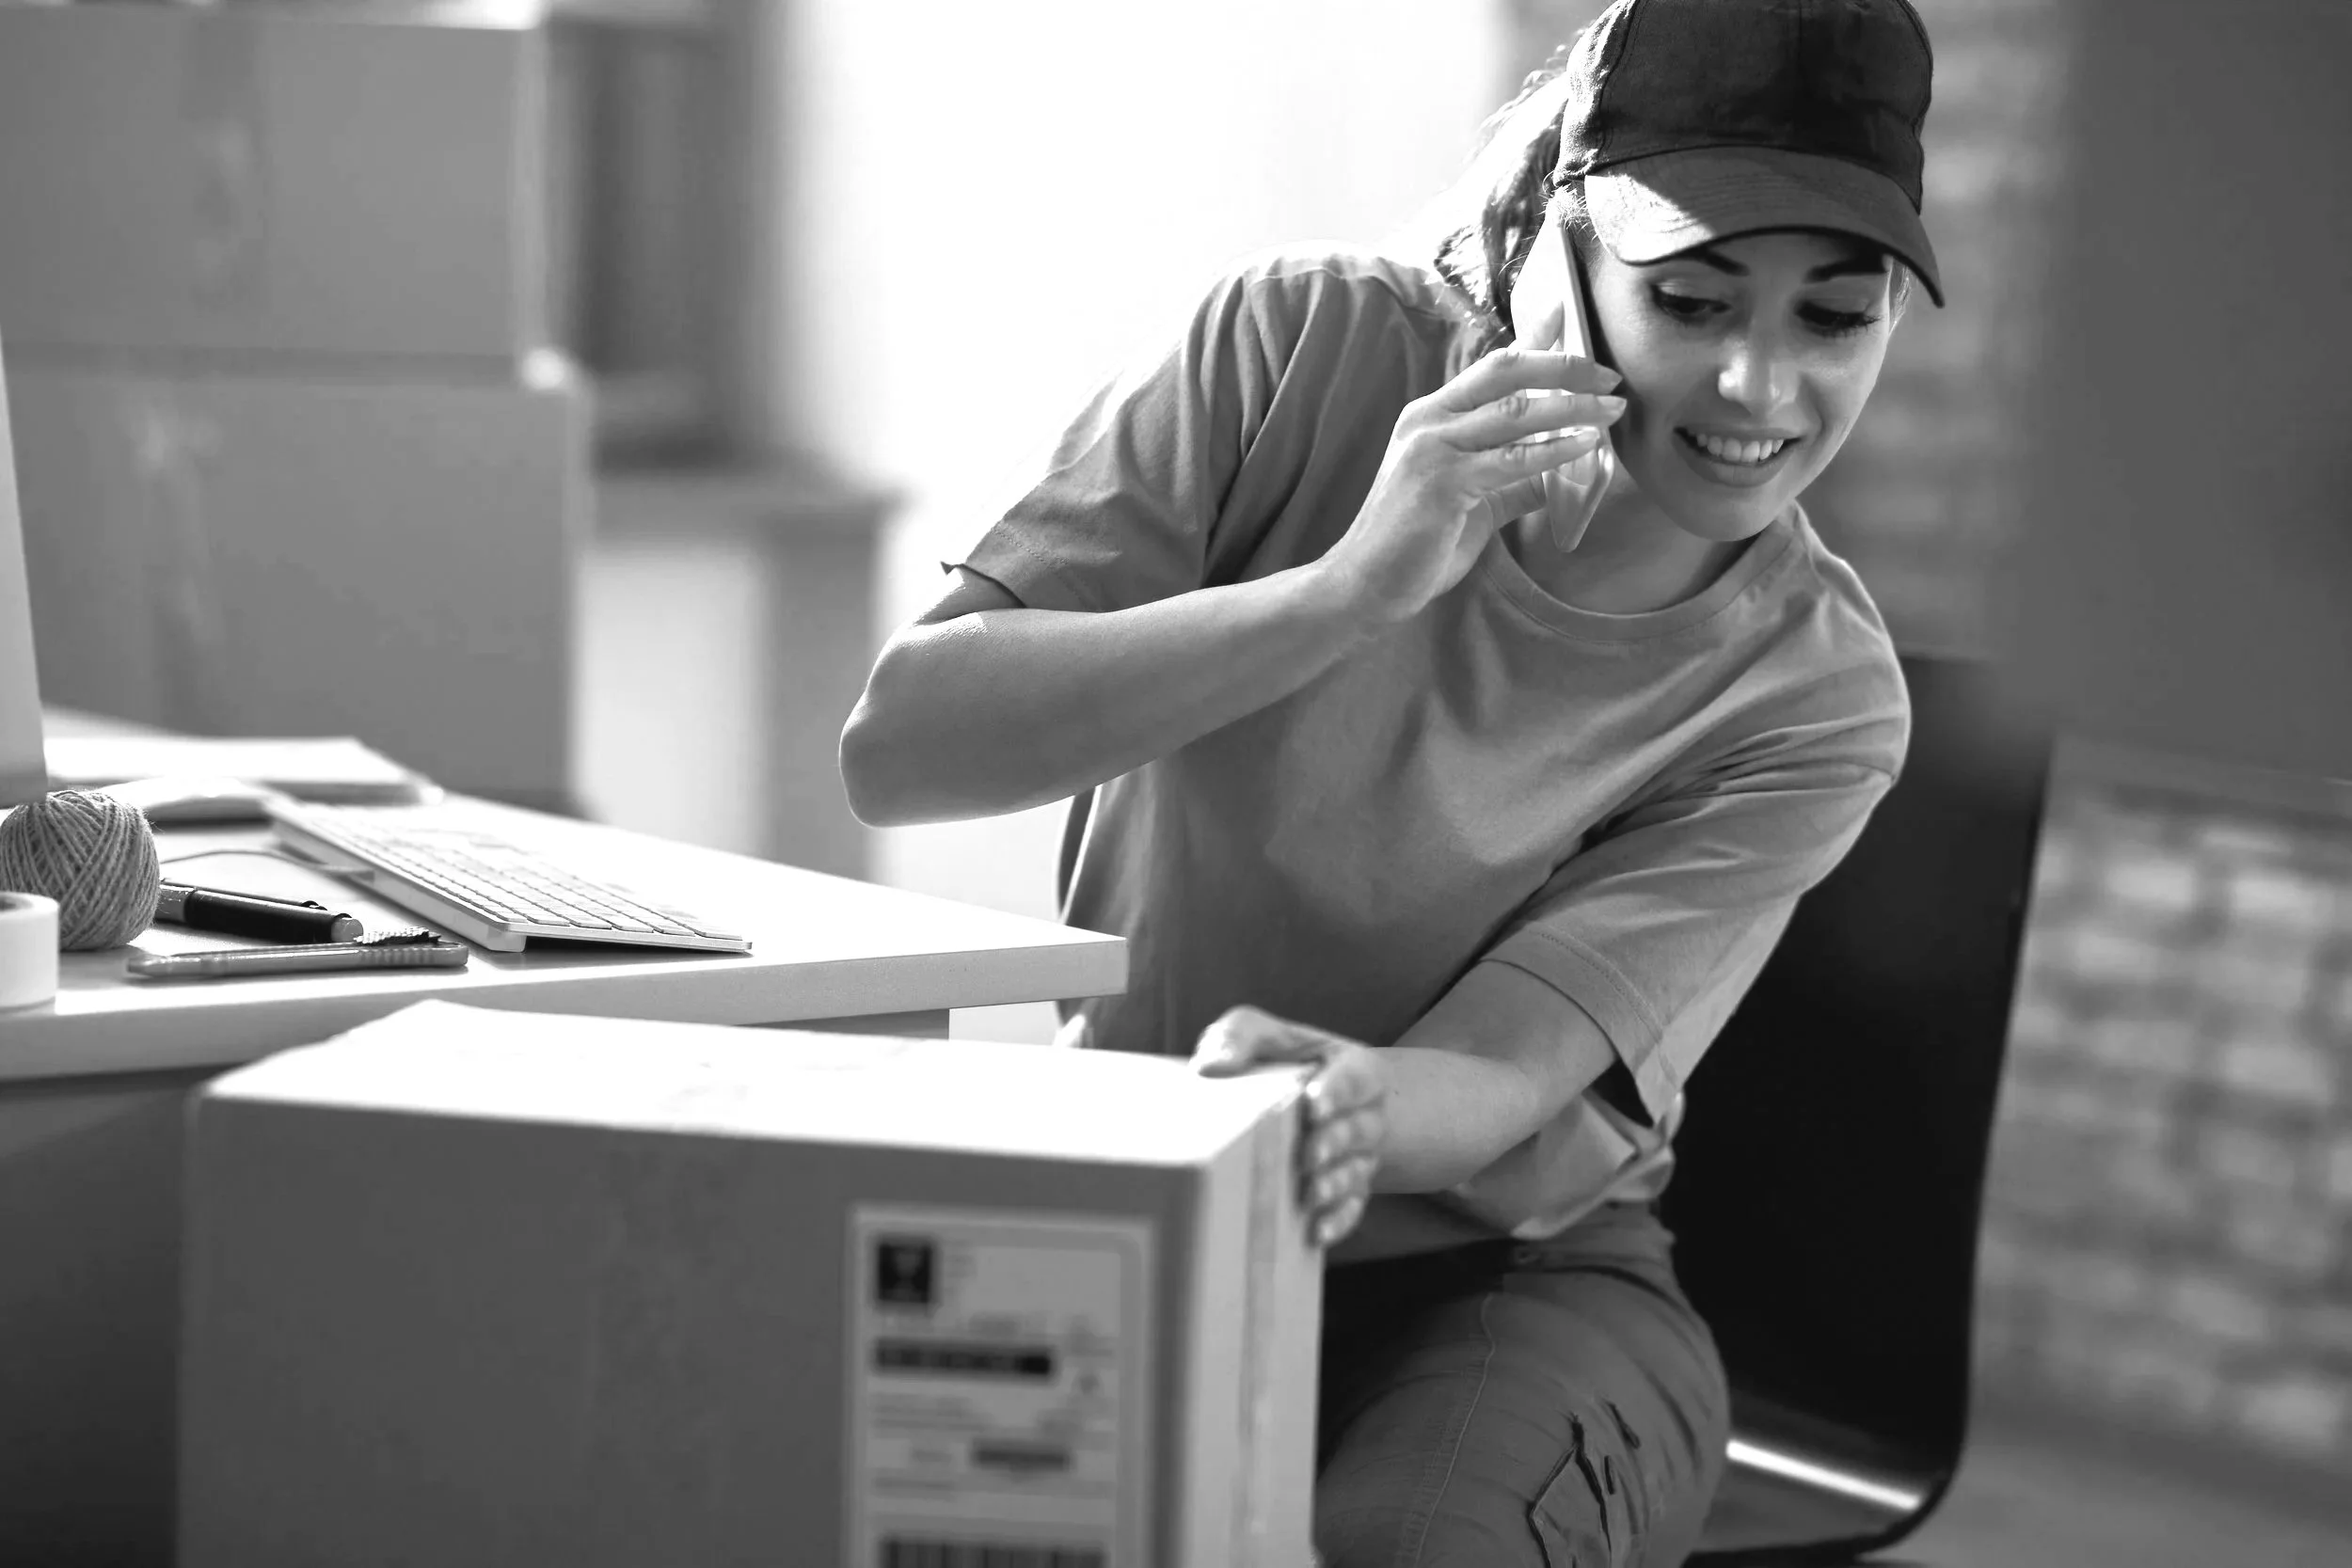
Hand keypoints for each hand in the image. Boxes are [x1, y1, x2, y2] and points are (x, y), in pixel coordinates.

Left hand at [1191, 1005, 1389, 1246]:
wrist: (1301, 1100)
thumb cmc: (1279, 1060)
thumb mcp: (1261, 1035)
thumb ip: (1239, 1037)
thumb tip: (1211, 1068)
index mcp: (1354, 1069)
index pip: (1358, 1078)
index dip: (1340, 1092)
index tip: (1315, 1105)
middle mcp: (1366, 1114)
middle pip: (1361, 1129)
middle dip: (1335, 1143)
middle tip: (1308, 1155)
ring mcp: (1360, 1156)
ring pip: (1357, 1172)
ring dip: (1334, 1184)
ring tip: (1308, 1193)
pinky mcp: (1348, 1191)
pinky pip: (1352, 1209)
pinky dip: (1336, 1221)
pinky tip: (1316, 1231)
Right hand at [1316, 348, 1623, 624]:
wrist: (1367, 585)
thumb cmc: (1416, 545)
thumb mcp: (1473, 500)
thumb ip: (1513, 478)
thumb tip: (1563, 468)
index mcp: (1431, 415)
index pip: (1491, 367)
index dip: (1536, 343)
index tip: (1572, 324)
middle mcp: (1428, 420)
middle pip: (1506, 372)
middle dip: (1564, 368)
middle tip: (1611, 378)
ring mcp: (1432, 448)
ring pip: (1515, 411)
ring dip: (1572, 407)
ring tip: (1612, 409)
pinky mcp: (1441, 482)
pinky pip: (1511, 459)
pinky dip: (1554, 449)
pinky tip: (1586, 445)